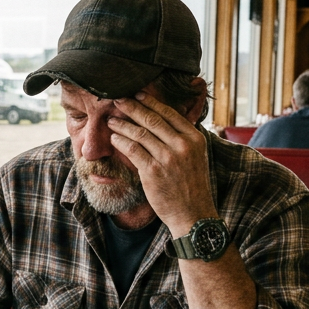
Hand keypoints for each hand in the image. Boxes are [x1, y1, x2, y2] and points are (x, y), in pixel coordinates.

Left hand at [107, 91, 217, 235]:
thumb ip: (183, 138)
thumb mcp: (196, 157)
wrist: (193, 214)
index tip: (138, 94)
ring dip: (122, 124)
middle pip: (152, 119)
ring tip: (111, 120)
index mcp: (194, 139)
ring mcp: (167, 158)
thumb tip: (165, 120)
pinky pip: (133, 150)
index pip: (170, 113)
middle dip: (132, 107)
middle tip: (118, 99)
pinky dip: (121, 141)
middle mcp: (182, 146)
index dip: (151, 102)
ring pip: (140, 133)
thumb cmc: (191, 185)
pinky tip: (114, 138)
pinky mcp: (153, 172)